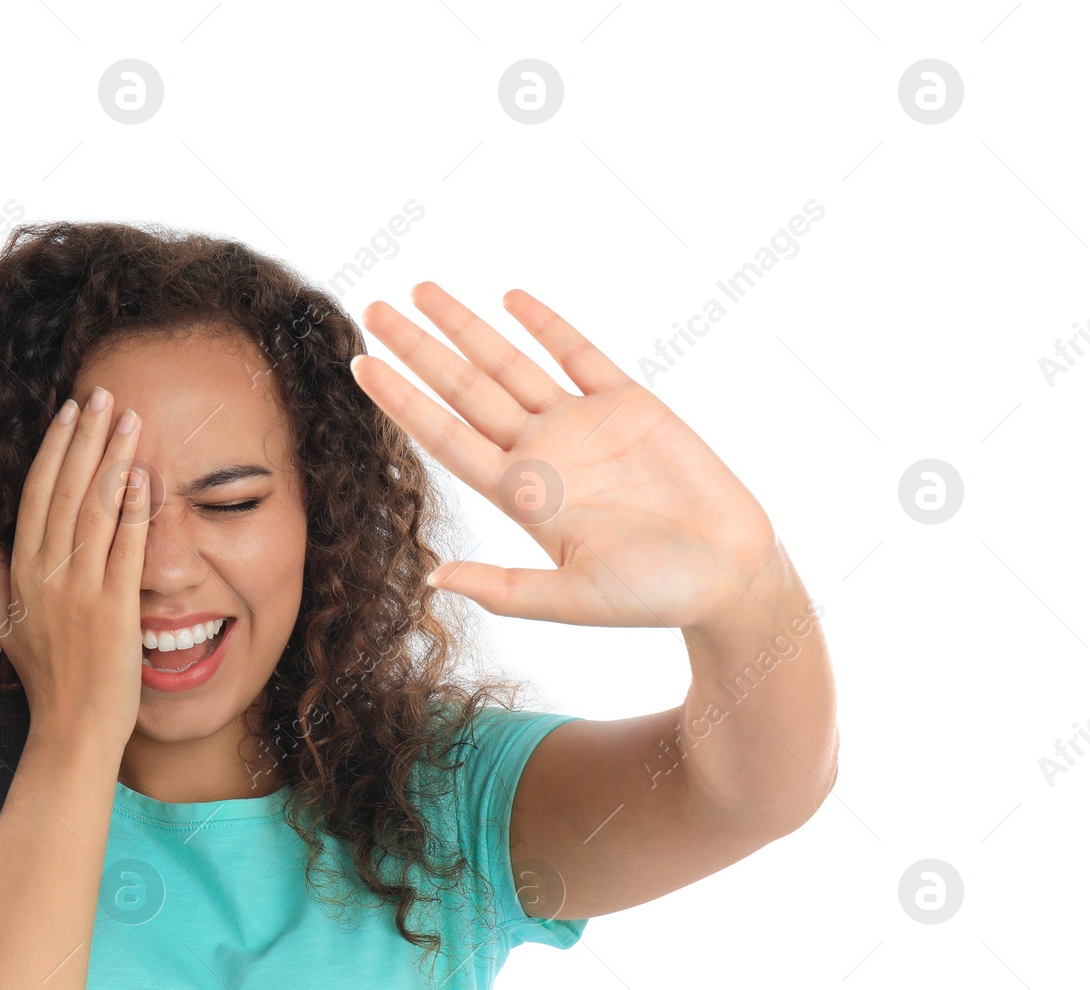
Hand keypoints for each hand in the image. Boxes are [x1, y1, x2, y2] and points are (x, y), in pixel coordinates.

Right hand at [0, 390, 148, 746]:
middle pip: (66, 489)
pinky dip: (134, 511)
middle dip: (86, 437)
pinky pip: (125, 550)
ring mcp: (80, 590)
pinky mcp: (115, 610)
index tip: (70, 411)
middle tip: (105, 394)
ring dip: (114, 459)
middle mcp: (46, 574)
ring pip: (95, 510)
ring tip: (130, 418)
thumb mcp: (5, 621)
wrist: (72, 729)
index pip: (37, 493)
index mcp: (20, 571)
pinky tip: (144, 476)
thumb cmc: (44, 678)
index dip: (55, 448)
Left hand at [351, 283, 782, 631]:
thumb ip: (506, 589)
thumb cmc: (653, 596)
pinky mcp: (630, 404)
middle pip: (463, 389)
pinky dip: (546, 324)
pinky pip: (578, 353)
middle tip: (373, 308)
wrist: (729, 573)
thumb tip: (434, 580)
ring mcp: (582, 424)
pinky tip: (510, 298)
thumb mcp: (573, 599)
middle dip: (418, 348)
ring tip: (420, 290)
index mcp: (522, 495)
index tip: (361, 365)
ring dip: (466, 326)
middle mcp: (542, 452)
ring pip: (509, 362)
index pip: (445, 436)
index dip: (402, 400)